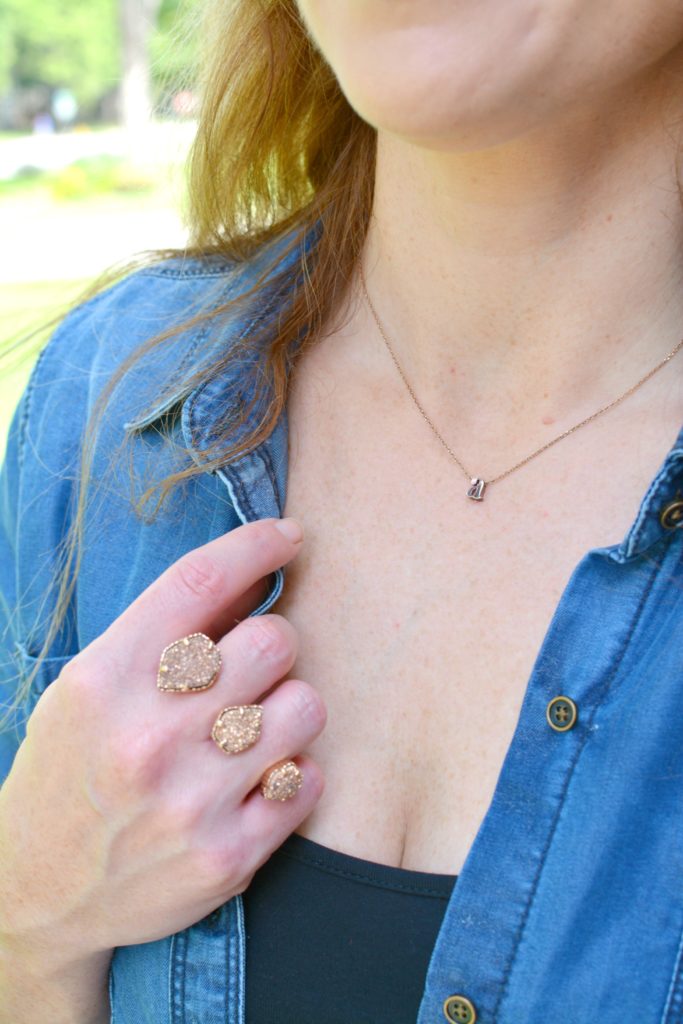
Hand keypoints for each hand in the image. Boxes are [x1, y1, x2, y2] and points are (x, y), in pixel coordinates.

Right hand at [0, 517, 324, 968]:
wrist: (38, 893)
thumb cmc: (71, 770)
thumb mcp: (88, 689)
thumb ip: (162, 634)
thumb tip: (254, 576)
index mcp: (105, 679)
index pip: (200, 580)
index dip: (257, 545)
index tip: (287, 537)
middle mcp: (148, 735)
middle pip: (273, 640)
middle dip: (272, 645)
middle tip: (251, 669)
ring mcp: (191, 800)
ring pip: (305, 706)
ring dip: (290, 709)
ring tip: (258, 727)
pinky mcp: (227, 855)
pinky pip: (307, 780)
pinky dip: (294, 773)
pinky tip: (261, 780)